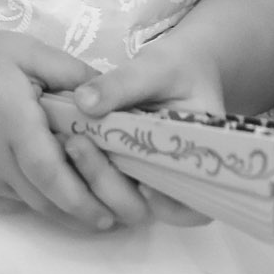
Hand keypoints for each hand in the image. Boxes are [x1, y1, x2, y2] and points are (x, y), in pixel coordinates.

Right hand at [0, 25, 116, 230]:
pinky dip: (36, 201)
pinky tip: (55, 193)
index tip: (109, 209)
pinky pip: (11, 201)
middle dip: (83, 213)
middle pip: (44, 199)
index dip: (79, 194)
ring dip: (63, 210)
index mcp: (11, 119)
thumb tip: (111, 91)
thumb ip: (69, 71)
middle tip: (117, 214)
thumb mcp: (23, 51)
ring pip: (30, 205)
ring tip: (96, 208)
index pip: (47, 170)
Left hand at [62, 41, 220, 227]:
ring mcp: (152, 177)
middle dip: (112, 185)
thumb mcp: (155, 68)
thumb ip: (123, 84)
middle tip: (79, 146)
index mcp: (201, 157)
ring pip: (124, 202)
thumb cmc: (177, 67)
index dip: (169, 205)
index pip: (195, 204)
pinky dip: (89, 169)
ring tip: (73, 143)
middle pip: (150, 207)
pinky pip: (109, 184)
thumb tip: (84, 101)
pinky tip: (73, 143)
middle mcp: (177, 177)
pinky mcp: (129, 170)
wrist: (177, 66)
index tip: (140, 183)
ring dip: (96, 180)